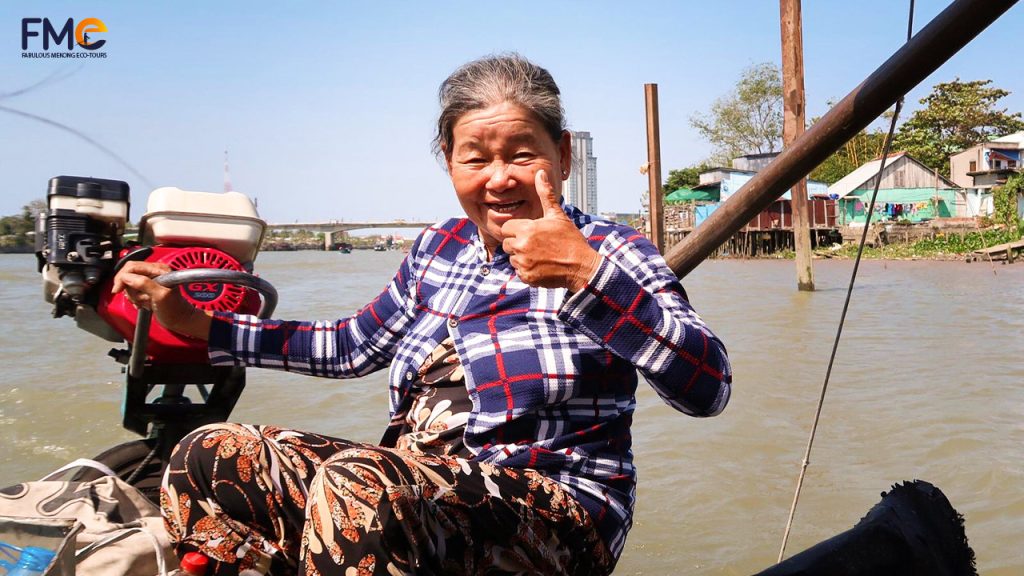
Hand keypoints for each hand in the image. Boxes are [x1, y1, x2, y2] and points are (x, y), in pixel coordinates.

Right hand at [111, 261, 211, 339]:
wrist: (180, 320)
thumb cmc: (175, 309)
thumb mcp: (160, 296)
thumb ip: (144, 284)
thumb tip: (127, 277)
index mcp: (159, 269)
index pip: (132, 266)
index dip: (122, 277)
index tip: (118, 290)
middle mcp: (154, 272)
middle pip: (128, 274)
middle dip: (129, 289)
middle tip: (138, 299)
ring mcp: (150, 281)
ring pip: (129, 284)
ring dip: (134, 296)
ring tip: (145, 303)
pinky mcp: (147, 289)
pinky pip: (133, 291)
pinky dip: (135, 299)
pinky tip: (143, 304)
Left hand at [500, 169, 601, 290]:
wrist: (582, 267)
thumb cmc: (571, 240)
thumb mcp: (558, 215)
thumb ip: (545, 195)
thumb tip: (540, 173)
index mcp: (526, 229)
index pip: (506, 228)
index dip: (517, 230)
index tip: (531, 233)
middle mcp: (521, 246)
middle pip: (507, 244)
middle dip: (518, 243)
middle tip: (537, 245)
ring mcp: (523, 263)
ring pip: (512, 258)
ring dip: (522, 258)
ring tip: (541, 256)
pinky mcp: (527, 277)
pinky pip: (519, 272)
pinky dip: (528, 271)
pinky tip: (542, 266)